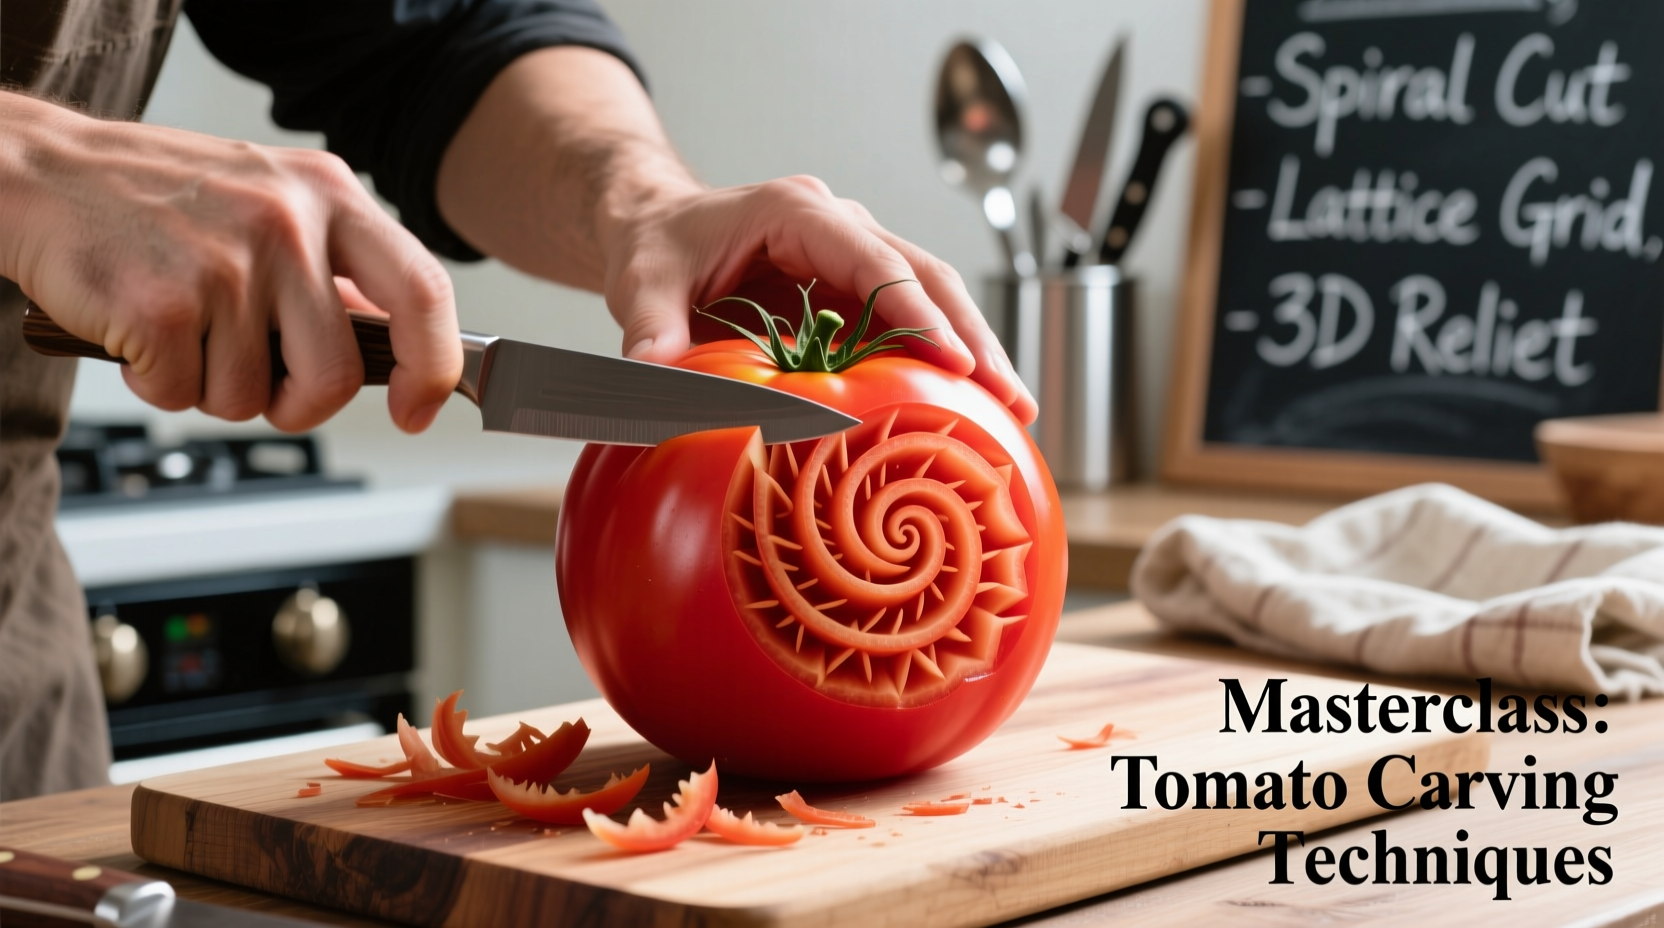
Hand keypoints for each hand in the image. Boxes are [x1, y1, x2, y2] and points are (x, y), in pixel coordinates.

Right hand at [0, 92, 459, 432]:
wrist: (44, 172)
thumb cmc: (163, 197)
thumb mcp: (273, 201)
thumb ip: (337, 265)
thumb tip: (397, 348)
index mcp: (328, 194)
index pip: (422, 293)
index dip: (433, 369)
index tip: (418, 409)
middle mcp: (286, 222)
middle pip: (334, 375)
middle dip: (297, 404)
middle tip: (261, 382)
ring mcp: (225, 263)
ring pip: (249, 396)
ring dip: (211, 386)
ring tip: (182, 327)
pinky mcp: (162, 305)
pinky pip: (183, 394)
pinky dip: (158, 382)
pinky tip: (141, 331)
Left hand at [602, 176, 1038, 423]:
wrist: (658, 229)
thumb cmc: (655, 246)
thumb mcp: (641, 282)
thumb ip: (650, 325)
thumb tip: (650, 373)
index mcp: (797, 213)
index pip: (875, 260)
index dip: (918, 309)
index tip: (955, 359)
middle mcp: (839, 228)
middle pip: (926, 274)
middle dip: (972, 334)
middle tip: (1010, 395)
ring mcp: (853, 257)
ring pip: (932, 295)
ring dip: (973, 349)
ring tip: (1014, 409)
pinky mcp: (855, 291)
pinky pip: (909, 322)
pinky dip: (943, 361)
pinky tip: (969, 407)